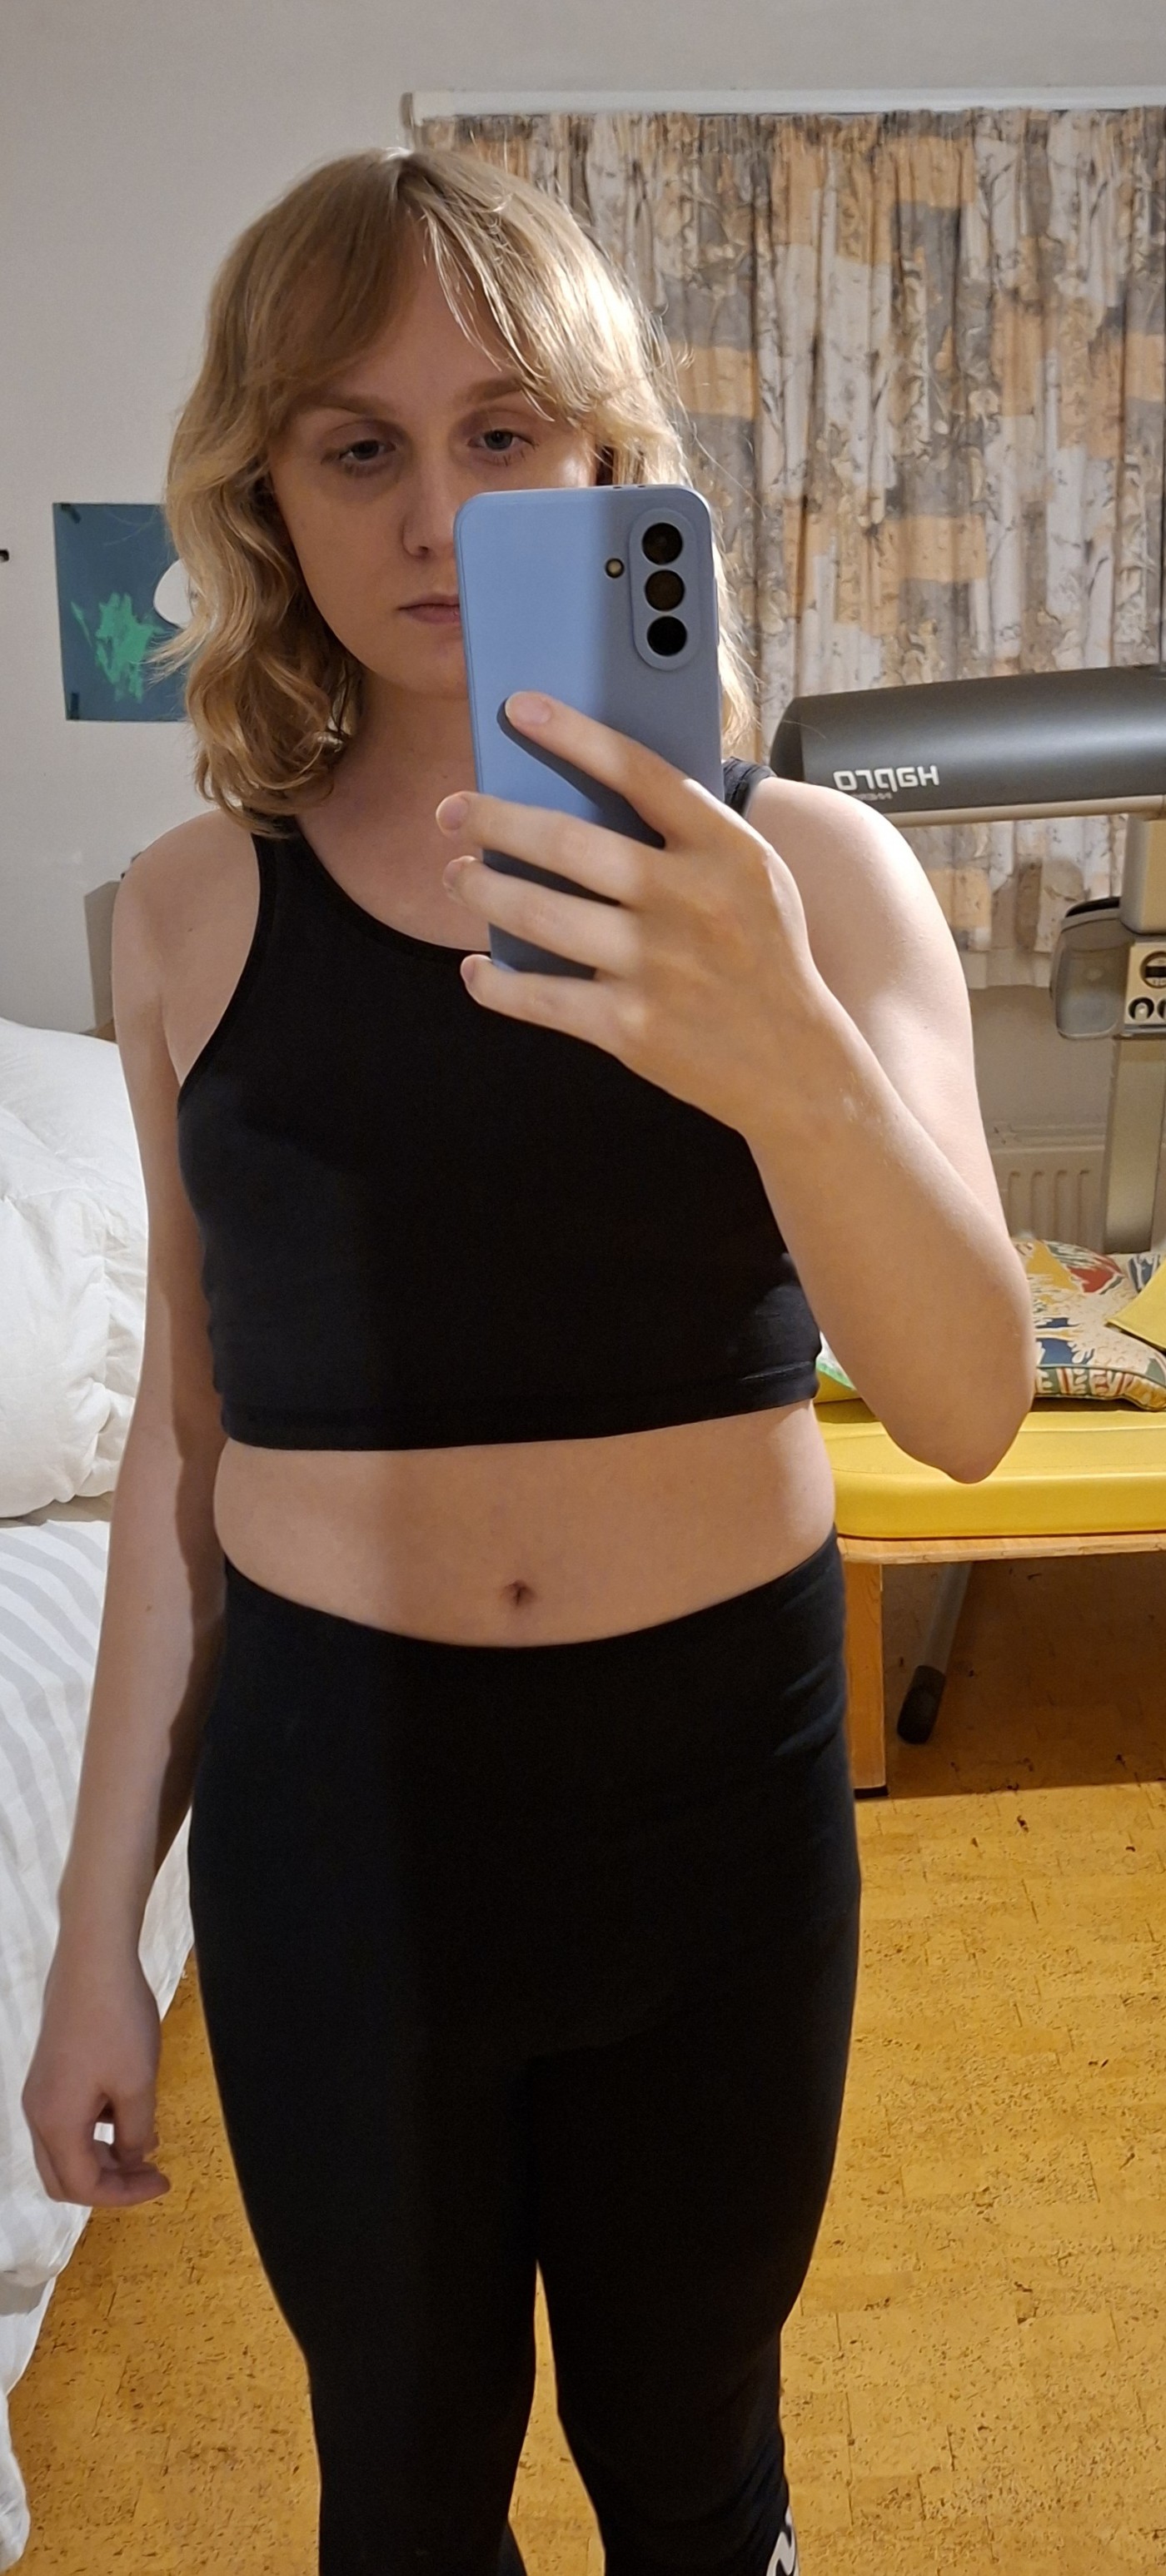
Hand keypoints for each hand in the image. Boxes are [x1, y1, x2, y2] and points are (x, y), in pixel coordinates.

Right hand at [22, 1946, 170, 2208]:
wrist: (93, 1959)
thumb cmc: (117, 2022)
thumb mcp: (137, 2084)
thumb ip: (135, 2132)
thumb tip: (132, 2157)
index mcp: (55, 2123)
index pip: (83, 2186)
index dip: (125, 2195)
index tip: (163, 2181)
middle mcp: (38, 2113)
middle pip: (64, 2177)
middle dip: (108, 2184)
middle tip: (150, 2173)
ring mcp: (40, 2091)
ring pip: (65, 2149)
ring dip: (103, 2157)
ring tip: (147, 2145)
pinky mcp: (49, 2072)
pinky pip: (67, 2120)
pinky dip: (96, 2130)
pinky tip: (129, 2113)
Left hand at [436, 692, 827, 1136]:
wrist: (796, 1066)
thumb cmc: (762, 956)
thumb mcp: (753, 877)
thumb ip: (691, 834)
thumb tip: (589, 791)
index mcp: (725, 849)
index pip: (639, 772)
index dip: (573, 734)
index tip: (520, 709)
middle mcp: (690, 900)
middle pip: (568, 841)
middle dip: (493, 820)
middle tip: (453, 812)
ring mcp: (656, 966)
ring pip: (538, 913)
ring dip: (481, 890)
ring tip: (458, 877)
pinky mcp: (630, 1026)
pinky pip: (538, 996)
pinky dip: (495, 983)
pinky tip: (477, 970)